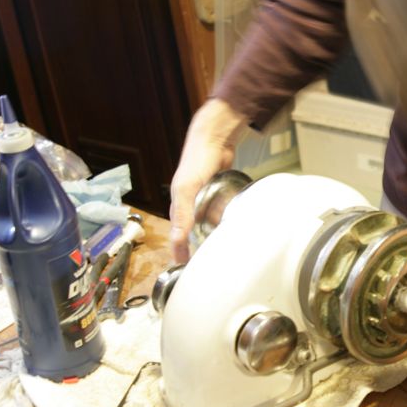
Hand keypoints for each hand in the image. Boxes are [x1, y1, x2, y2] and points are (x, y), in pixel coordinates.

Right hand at [168, 99, 246, 262]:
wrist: (214, 139)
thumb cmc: (197, 162)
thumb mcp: (187, 189)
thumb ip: (183, 214)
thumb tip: (178, 240)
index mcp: (178, 204)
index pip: (177, 234)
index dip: (179, 250)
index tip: (184, 267)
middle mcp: (189, 202)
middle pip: (190, 229)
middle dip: (194, 246)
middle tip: (203, 264)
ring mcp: (203, 196)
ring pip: (205, 221)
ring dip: (209, 234)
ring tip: (218, 251)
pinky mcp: (217, 190)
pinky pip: (217, 210)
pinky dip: (221, 220)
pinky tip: (230, 228)